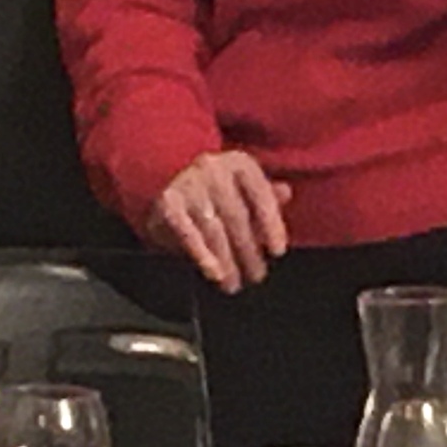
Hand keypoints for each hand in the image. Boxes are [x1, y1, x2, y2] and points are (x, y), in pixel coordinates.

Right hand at [146, 151, 291, 293]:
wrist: (160, 175)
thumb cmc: (211, 188)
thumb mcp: (240, 185)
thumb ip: (263, 193)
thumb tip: (286, 193)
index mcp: (237, 163)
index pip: (261, 193)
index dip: (272, 224)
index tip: (277, 251)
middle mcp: (213, 168)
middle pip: (237, 216)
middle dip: (249, 250)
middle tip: (256, 276)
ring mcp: (188, 184)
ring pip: (214, 229)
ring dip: (227, 260)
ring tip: (234, 283)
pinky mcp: (167, 203)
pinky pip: (187, 233)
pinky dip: (202, 255)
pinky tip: (214, 274)